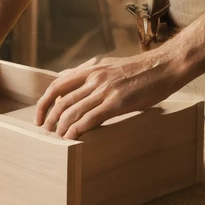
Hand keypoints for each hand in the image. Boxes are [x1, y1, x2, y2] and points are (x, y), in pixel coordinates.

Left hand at [35, 50, 187, 139]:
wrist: (165, 66)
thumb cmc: (140, 69)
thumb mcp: (109, 65)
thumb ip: (89, 73)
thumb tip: (67, 77)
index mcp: (91, 70)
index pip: (57, 86)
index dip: (44, 103)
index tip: (39, 117)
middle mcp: (94, 78)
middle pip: (61, 101)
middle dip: (50, 120)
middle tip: (46, 134)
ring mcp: (105, 90)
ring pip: (73, 111)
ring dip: (61, 128)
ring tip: (57, 139)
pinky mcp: (117, 102)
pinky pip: (90, 118)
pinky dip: (77, 130)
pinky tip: (72, 139)